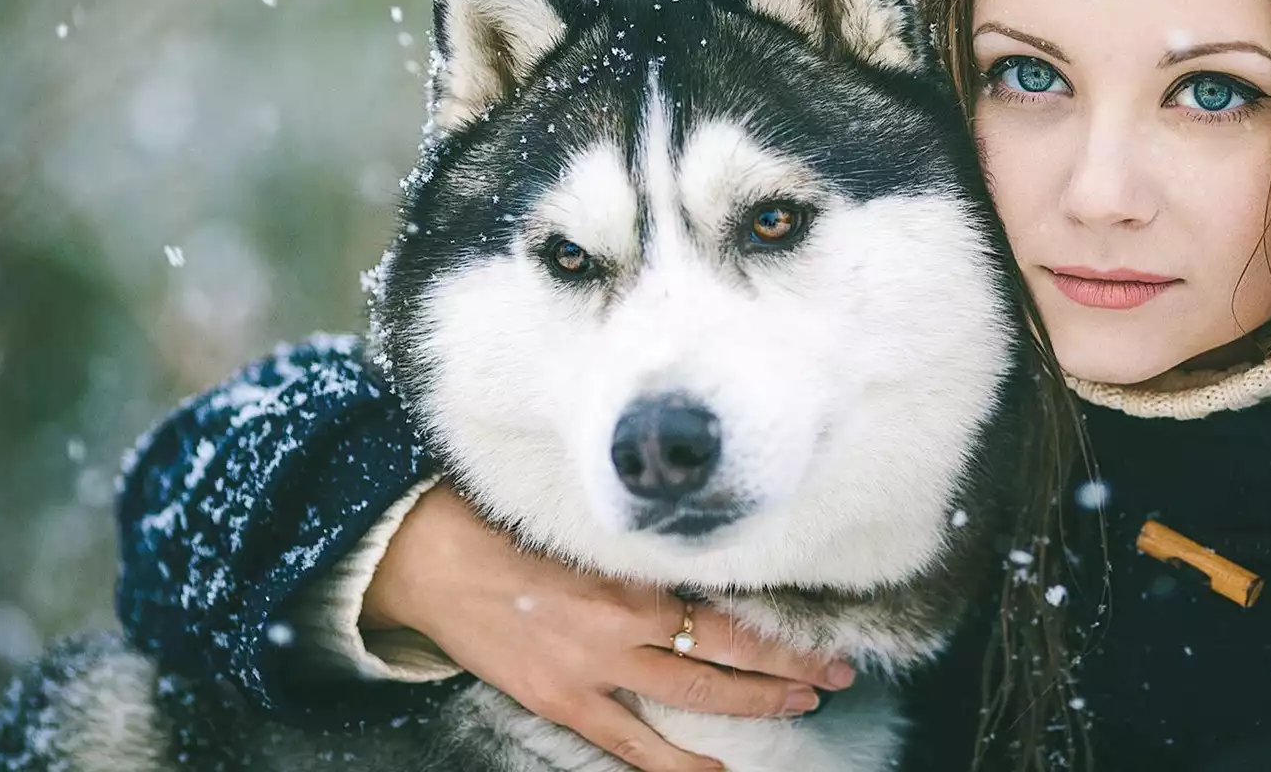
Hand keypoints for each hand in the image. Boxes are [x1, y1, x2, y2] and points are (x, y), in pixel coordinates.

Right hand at [362, 482, 855, 771]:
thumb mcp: (590, 522)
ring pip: (696, 695)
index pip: (734, 605)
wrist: (431, 559)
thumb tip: (715, 550)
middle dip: (791, 665)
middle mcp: (625, 621)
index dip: (786, 626)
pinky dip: (675, 763)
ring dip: (756, 702)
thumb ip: (648, 544)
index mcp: (636, 569)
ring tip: (804, 702)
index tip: (829, 628)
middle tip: (839, 671)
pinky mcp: (562, 700)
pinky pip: (629, 744)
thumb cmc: (510, 524)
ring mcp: (594, 668)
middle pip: (730, 652)